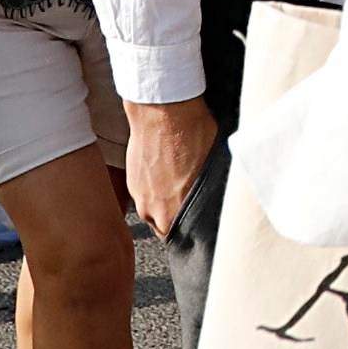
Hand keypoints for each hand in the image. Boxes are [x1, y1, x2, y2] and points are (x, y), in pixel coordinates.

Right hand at [126, 96, 217, 236]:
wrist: (162, 110)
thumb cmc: (192, 134)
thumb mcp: (213, 167)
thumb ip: (208, 193)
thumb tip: (217, 200)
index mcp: (176, 214)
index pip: (185, 238)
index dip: (194, 232)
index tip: (202, 225)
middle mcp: (154, 211)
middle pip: (167, 229)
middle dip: (178, 221)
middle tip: (191, 204)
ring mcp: (140, 196)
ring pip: (153, 213)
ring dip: (164, 206)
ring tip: (177, 188)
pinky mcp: (131, 181)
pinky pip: (144, 196)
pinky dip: (154, 191)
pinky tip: (165, 175)